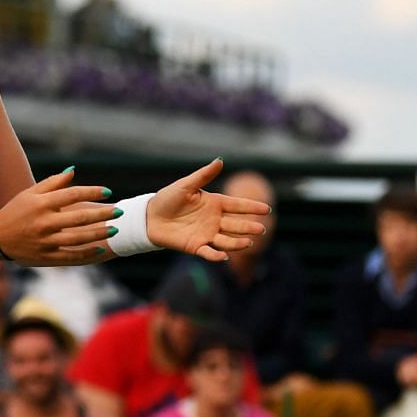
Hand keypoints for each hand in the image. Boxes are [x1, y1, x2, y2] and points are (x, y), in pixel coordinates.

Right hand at [0, 168, 116, 265]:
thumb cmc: (16, 211)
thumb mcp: (31, 193)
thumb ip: (53, 182)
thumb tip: (73, 170)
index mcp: (41, 204)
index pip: (73, 194)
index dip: (92, 192)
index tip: (107, 191)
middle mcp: (44, 222)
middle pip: (79, 218)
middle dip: (102, 214)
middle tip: (119, 211)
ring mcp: (45, 241)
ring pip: (78, 238)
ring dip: (98, 234)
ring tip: (114, 229)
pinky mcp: (46, 256)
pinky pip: (70, 256)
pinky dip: (86, 253)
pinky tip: (100, 248)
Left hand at [145, 159, 270, 260]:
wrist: (150, 217)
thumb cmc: (168, 198)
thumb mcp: (186, 185)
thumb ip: (204, 175)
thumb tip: (220, 160)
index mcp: (214, 204)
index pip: (237, 205)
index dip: (251, 207)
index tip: (266, 208)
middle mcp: (214, 220)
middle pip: (235, 224)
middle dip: (249, 227)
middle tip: (261, 229)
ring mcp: (206, 234)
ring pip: (226, 240)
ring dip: (237, 242)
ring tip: (248, 242)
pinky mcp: (196, 246)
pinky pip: (209, 252)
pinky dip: (216, 256)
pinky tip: (223, 256)